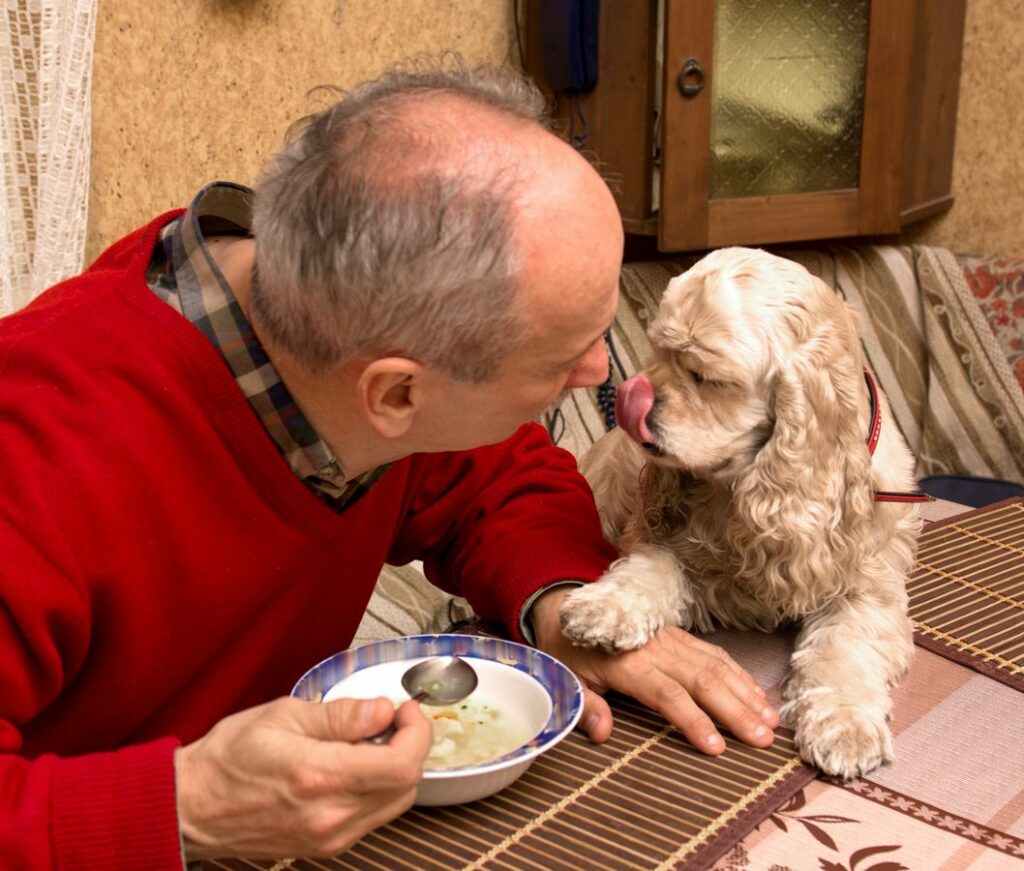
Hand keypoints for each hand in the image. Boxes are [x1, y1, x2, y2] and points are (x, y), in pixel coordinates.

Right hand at [175, 696, 431, 858]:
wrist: (192, 807)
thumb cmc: (229, 757)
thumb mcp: (284, 715)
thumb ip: (341, 715)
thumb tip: (384, 710)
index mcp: (320, 776)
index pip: (403, 764)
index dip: (418, 732)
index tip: (404, 710)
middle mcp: (331, 815)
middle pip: (407, 786)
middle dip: (410, 746)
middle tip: (389, 720)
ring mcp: (330, 838)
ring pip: (395, 803)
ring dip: (396, 769)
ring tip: (367, 742)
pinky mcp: (326, 848)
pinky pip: (373, 817)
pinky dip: (377, 789)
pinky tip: (353, 767)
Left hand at [531, 588, 777, 753]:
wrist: (567, 606)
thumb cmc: (568, 651)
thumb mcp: (565, 680)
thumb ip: (585, 706)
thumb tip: (603, 734)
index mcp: (628, 665)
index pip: (668, 695)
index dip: (693, 720)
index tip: (717, 747)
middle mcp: (656, 650)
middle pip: (703, 680)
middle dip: (735, 711)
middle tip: (763, 740)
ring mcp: (670, 639)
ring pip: (715, 665)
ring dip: (745, 692)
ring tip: (770, 721)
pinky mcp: (677, 634)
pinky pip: (713, 653)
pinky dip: (738, 673)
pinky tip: (757, 693)